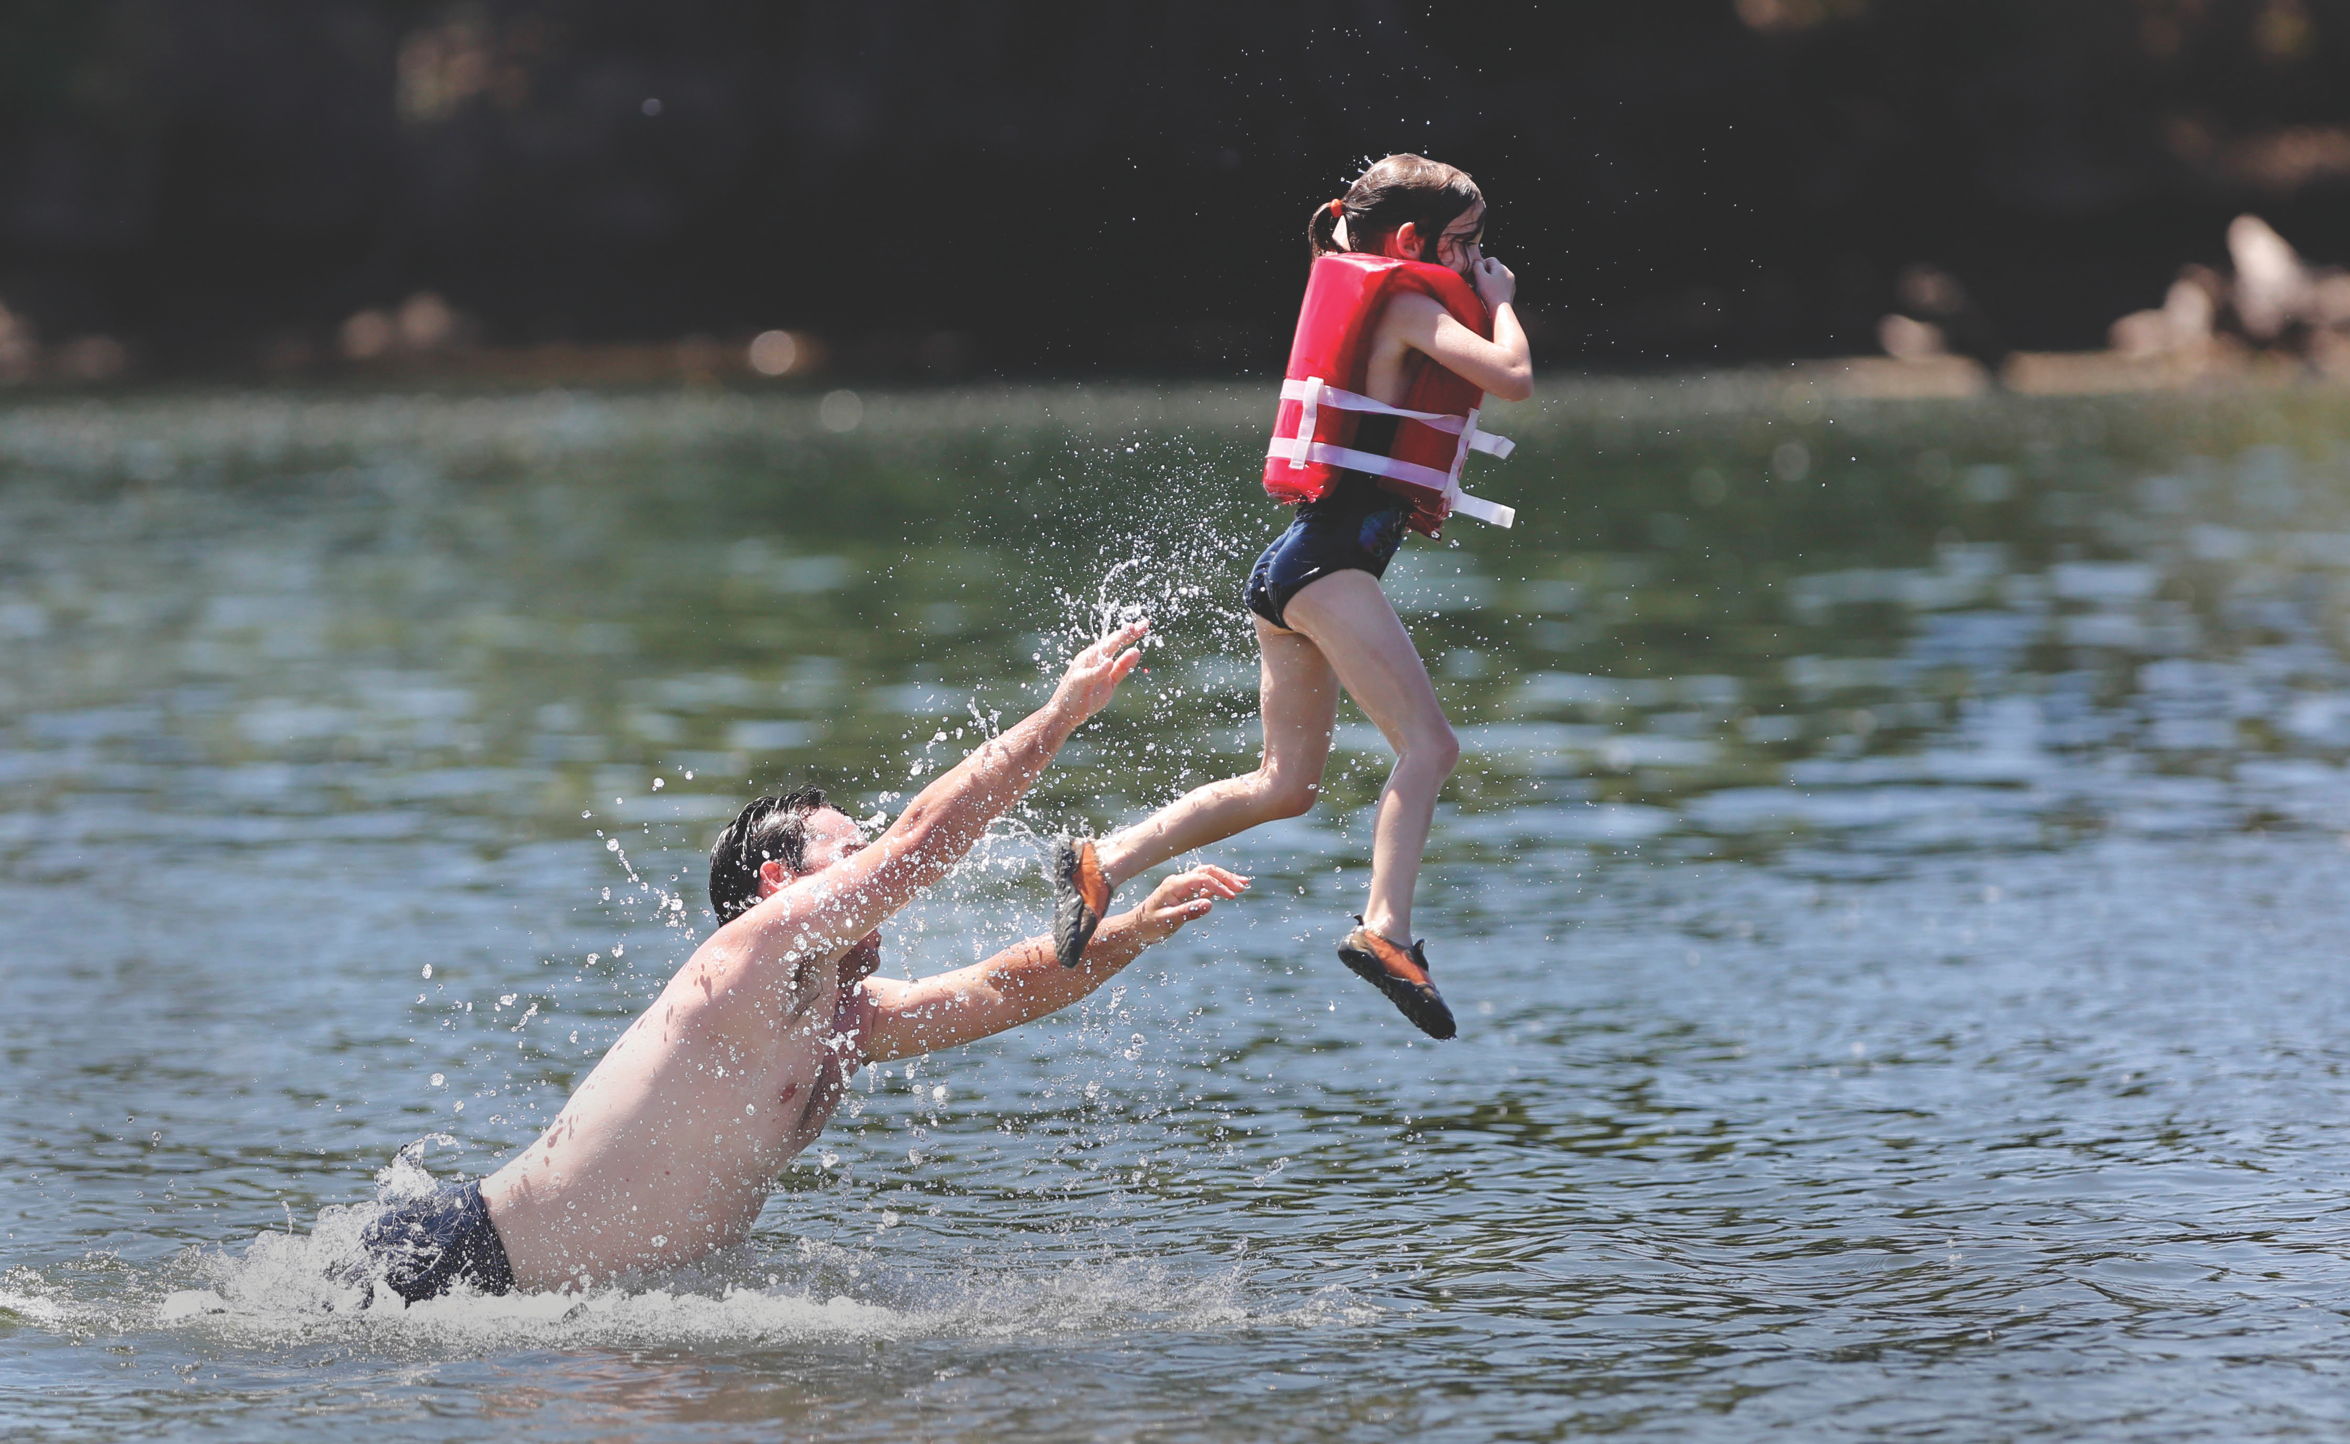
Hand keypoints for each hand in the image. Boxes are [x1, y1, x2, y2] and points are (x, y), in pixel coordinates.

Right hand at [1049, 619, 1148, 724]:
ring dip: (1113, 642)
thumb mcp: (1110, 681)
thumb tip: (1136, 651)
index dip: (1131, 633)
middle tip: (1136, 624)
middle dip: (1124, 633)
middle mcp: (1090, 658)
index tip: (1145, 623)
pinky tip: (1109, 663)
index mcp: (1098, 657)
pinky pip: (1090, 674)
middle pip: (1110, 642)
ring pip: (1100, 652)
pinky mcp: (1079, 681)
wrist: (1065, 713)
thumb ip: (1122, 667)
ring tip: (1128, 632)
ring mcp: (1083, 668)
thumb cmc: (1087, 696)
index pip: (1116, 641)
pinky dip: (1100, 669)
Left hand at [1127, 865, 1249, 943]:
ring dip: (1225, 878)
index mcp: (1175, 885)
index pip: (1202, 879)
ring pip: (1207, 875)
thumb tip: (1210, 904)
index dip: (1219, 886)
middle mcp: (1179, 881)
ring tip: (1243, 884)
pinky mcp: (1185, 892)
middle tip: (1243, 886)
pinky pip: (1205, 884)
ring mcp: (1183, 885)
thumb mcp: (1168, 921)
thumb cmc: (1149, 926)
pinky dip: (1219, 885)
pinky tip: (1230, 890)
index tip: (1232, 897)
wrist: (1137, 928)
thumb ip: (1188, 912)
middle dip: (1226, 877)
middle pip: (1207, 871)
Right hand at [1472, 255, 1515, 307]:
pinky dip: (1495, 289)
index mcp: (1501, 268)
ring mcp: (1511, 283)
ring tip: (1483, 290)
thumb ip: (1477, 266)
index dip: (1481, 265)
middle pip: (1495, 269)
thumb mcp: (1480, 277)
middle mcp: (1508, 274)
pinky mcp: (1511, 292)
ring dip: (1490, 281)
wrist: (1500, 310)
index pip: (1490, 259)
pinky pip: (1501, 286)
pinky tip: (1490, 295)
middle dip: (1486, 274)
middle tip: (1478, 282)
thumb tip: (1477, 262)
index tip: (1476, 274)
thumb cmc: (1490, 294)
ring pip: (1498, 278)